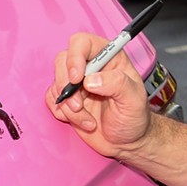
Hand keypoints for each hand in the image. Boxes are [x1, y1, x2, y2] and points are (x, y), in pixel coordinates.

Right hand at [46, 33, 152, 158]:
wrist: (126, 142)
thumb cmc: (134, 118)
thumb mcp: (134, 100)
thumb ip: (117, 84)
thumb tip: (91, 80)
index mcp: (109, 57)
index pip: (83, 42)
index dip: (75, 57)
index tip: (77, 78)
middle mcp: (90, 66)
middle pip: (63, 60)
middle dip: (66, 85)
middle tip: (78, 105)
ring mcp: (77, 83)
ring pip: (56, 83)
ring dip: (68, 105)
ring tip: (89, 120)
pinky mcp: (67, 99)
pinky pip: (52, 99)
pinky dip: (63, 113)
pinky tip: (84, 122)